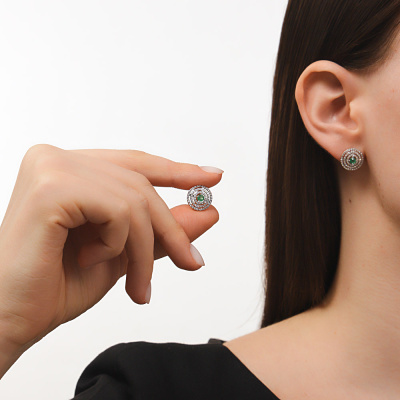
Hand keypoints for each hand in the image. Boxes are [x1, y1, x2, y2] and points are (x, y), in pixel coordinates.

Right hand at [0, 144, 220, 354]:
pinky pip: (117, 211)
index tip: (211, 177)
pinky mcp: (51, 186)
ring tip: (137, 287)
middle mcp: (57, 158)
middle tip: (191, 263)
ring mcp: (52, 167)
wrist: (13, 319)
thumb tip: (208, 212)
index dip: (176, 171)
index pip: (134, 164)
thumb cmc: (58, 286)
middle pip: (140, 184)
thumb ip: (162, 230)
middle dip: (170, 229)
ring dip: (144, 250)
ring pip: (135, 200)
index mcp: (68, 169)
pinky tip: (89, 261)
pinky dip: (117, 244)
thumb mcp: (124, 253)